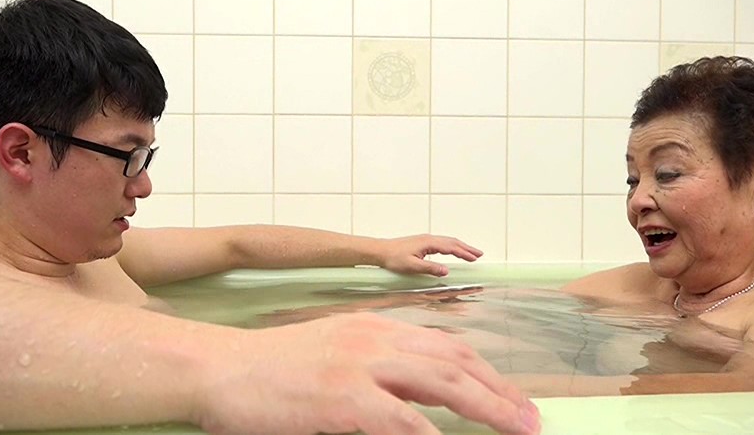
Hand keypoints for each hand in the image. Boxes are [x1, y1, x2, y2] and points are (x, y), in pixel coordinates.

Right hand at [192, 313, 540, 434]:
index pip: (446, 345)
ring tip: (519, 429)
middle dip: (501, 391)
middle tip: (532, 420)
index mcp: (375, 329)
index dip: (486, 372)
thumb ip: (378, 374)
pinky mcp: (342, 397)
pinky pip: (402, 421)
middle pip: (456, 360)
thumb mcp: (334, 356)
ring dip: (488, 407)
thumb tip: (420, 405)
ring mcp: (360, 365)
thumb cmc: (272, 371)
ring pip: (443, 381)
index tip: (512, 397)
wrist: (221, 368)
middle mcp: (375, 339)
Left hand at [378, 235, 483, 276]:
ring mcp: (426, 240)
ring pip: (448, 241)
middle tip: (480, 254)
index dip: (464, 253)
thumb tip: (447, 271)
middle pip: (452, 242)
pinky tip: (453, 251)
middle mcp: (429, 239)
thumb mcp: (412, 266)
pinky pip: (442, 243)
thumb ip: (430, 268)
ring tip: (471, 253)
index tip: (475, 258)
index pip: (451, 247)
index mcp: (428, 243)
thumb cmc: (393, 258)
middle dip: (466, 248)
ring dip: (460, 246)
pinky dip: (452, 246)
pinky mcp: (422, 243)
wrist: (380, 251)